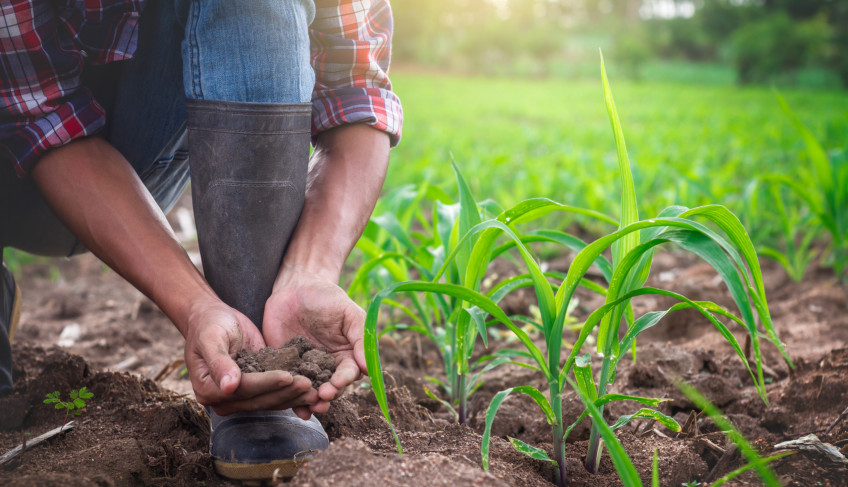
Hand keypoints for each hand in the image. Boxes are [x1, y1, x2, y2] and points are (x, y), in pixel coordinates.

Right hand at [184, 297, 316, 414]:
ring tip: (314, 390)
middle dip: (286, 392)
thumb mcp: (211, 338)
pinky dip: (292, 392)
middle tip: (309, 384)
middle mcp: (224, 399)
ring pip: (270, 401)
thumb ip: (219, 362)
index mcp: (208, 389)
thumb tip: (229, 387)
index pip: (244, 389)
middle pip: (259, 399)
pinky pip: (275, 394)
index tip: (288, 376)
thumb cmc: (209, 324)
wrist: (212, 318)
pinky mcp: (255, 389)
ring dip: (293, 396)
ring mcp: (240, 397)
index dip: (266, 383)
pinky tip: (311, 388)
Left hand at [263, 267, 367, 414]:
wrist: (295, 287)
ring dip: (311, 402)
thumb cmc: (327, 297)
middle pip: (331, 388)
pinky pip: (289, 385)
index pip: (349, 373)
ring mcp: (306, 368)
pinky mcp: (285, 367)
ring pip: (311, 391)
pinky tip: (294, 409)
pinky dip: (291, 399)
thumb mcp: (348, 312)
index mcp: (346, 354)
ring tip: (309, 407)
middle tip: (322, 397)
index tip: (338, 383)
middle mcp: (328, 366)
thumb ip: (360, 336)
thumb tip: (367, 367)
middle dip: (328, 395)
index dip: (344, 380)